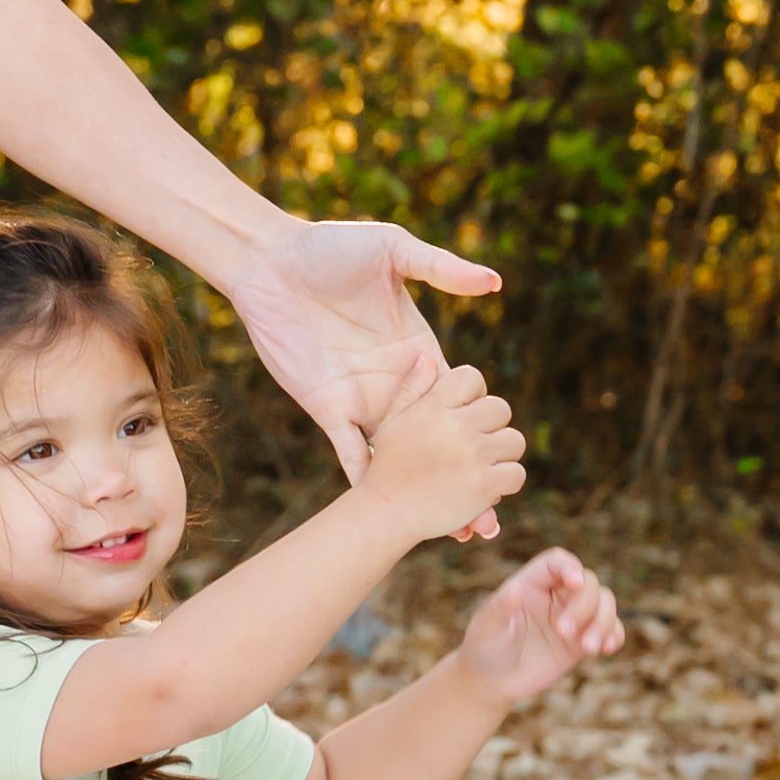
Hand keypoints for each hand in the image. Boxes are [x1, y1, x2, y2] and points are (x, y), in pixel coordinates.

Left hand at [226, 217, 504, 535]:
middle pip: (435, 438)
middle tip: (492, 520)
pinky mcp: (324, 406)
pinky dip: (367, 478)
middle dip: (462, 476)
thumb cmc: (329, 248)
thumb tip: (495, 282)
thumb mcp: (394, 251)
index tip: (510, 459)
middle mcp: (393, 380)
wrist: (268, 260)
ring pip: (396, 455)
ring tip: (454, 531)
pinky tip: (389, 510)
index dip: (483, 428)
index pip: (458, 397)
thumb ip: (442, 269)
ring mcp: (359, 397)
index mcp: (416, 348)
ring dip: (420, 491)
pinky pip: (349, 450)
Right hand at [346, 359, 525, 544]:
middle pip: (500, 409)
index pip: (472, 378)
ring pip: (514, 441)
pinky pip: (516, 474)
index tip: (462, 416)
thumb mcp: (393, 422)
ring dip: (501, 456)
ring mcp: (472, 454)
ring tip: (478, 468)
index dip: (473, 395)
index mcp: (433, 407)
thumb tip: (425, 357)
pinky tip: (483, 488)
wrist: (384, 513)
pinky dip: (504, 483)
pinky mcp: (484, 483)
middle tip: (472, 447)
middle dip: (491, 427)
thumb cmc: (388, 467)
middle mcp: (456, 426)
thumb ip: (412, 389)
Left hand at [460, 547, 624, 703]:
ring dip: (603, 622)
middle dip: (584, 605)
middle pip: (587, 582)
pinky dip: (613, 635)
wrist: (494, 680)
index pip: (556, 562)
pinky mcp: (583, 638)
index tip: (576, 583)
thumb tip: (514, 588)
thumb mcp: (486, 629)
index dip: (570, 567)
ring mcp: (573, 616)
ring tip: (587, 649)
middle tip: (563, 632)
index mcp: (530, 584)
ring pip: (605, 603)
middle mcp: (555, 595)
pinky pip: (611, 628)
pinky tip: (605, 649)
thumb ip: (498, 608)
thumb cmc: (484, 648)